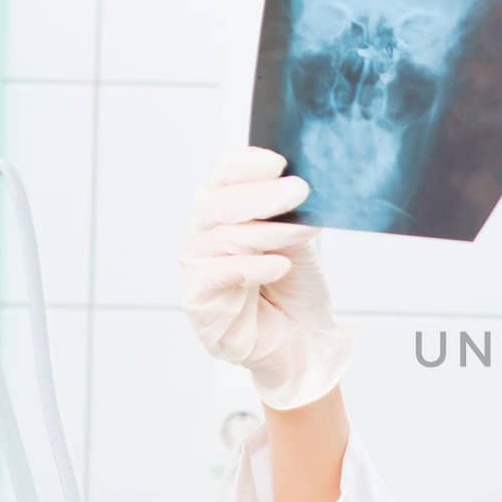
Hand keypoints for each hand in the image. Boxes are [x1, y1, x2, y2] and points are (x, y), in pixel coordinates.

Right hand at [179, 147, 354, 410]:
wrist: (304, 341)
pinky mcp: (199, 302)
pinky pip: (217, 276)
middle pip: (217, 204)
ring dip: (266, 231)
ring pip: (220, 238)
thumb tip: (297, 182)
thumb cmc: (296, 288)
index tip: (278, 161)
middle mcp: (203, 235)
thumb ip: (287, 212)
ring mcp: (196, 268)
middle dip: (261, 195)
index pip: (224, 177)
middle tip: (300, 189)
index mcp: (224, 213)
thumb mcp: (297, 240)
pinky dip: (251, 267)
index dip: (245, 165)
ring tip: (304, 229)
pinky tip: (280, 264)